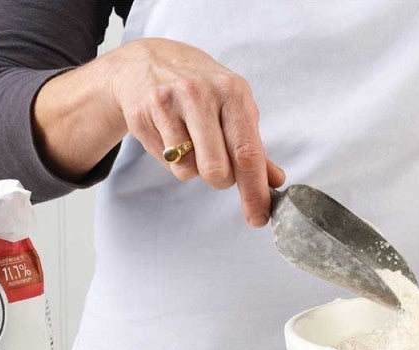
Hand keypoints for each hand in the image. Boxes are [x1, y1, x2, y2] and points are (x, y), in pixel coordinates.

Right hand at [107, 39, 285, 225]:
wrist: (148, 62)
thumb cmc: (200, 91)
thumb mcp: (233, 108)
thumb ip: (252, 146)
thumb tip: (274, 181)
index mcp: (233, 92)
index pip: (248, 153)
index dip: (254, 191)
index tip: (259, 217)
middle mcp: (202, 94)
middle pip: (217, 168)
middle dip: (220, 180)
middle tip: (217, 166)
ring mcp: (170, 101)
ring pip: (188, 169)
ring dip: (193, 168)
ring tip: (189, 141)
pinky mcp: (144, 112)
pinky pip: (165, 160)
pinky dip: (171, 158)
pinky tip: (169, 135)